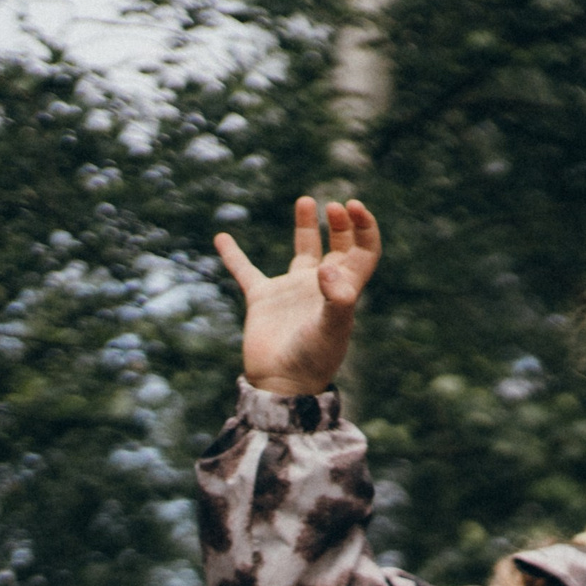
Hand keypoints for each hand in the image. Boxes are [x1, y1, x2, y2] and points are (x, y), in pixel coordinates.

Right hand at [214, 196, 382, 396]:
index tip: (352, 206)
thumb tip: (328, 267)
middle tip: (335, 207)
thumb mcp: (331, 330)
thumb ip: (336, 300)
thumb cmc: (313, 361)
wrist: (283, 385)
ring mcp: (292, 292)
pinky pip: (246, 271)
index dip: (364, 229)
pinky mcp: (263, 300)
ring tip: (307, 201)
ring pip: (303, 252)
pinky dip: (234, 255)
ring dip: (305, 226)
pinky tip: (221, 237)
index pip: (363, 253)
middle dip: (341, 225)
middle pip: (338, 248)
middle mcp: (321, 287)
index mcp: (343, 291)